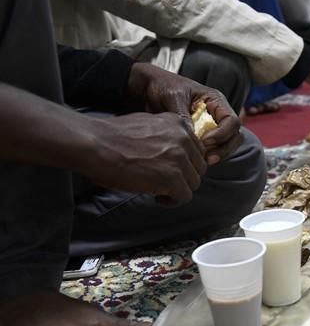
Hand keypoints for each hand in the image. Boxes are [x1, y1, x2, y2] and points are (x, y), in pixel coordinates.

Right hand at [89, 112, 206, 204]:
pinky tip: (158, 197)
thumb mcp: (148, 124)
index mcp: (178, 124)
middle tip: (166, 182)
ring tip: (160, 190)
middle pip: (198, 167)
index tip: (170, 169)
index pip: (196, 149)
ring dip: (179, 189)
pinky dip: (172, 200)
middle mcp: (184, 139)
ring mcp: (180, 158)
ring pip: (193, 183)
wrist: (95, 144)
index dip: (185, 163)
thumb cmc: (112, 137)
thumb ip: (168, 135)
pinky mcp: (172, 178)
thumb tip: (175, 151)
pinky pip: (184, 196)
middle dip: (184, 177)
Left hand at [126, 63, 241, 165]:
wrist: (148, 89)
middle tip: (207, 158)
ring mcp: (212, 127)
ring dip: (218, 155)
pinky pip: (213, 150)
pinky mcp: (202, 137)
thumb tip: (193, 137)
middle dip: (224, 149)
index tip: (205, 141)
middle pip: (235, 136)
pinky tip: (196, 161)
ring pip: (227, 145)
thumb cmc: (163, 86)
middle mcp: (217, 115)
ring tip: (202, 162)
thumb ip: (183, 115)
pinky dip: (208, 157)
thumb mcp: (173, 97)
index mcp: (215, 101)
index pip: (232, 121)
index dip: (223, 134)